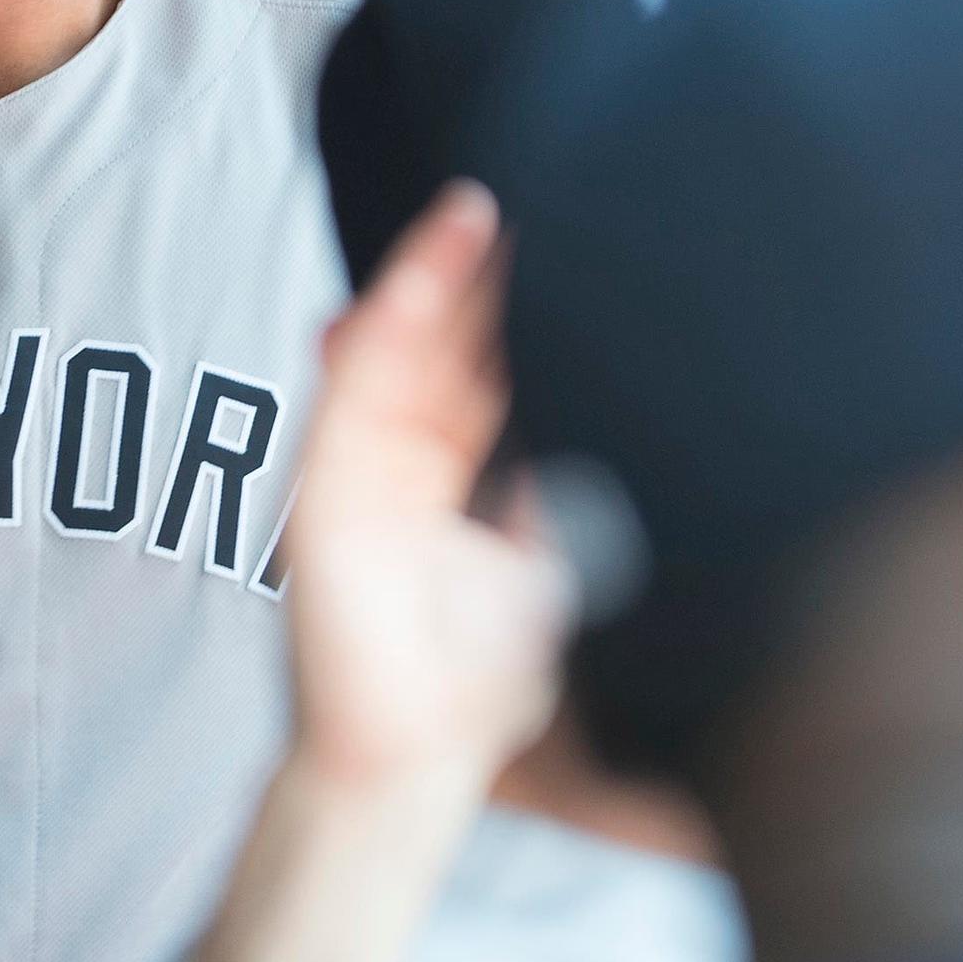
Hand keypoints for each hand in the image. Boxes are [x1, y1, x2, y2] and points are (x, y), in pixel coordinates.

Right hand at [283, 183, 571, 802]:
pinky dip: (372, 337)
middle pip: (431, 347)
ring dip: (420, 279)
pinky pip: (345, 399)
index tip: (550, 240)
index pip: (479, 369)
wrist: (421, 758)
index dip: (505, 306)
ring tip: (467, 214)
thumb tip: (641, 422)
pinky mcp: (321, 496)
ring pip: (384, 354)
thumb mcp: (547, 558)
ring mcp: (355, 476)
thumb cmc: (483, 678)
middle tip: (506, 203)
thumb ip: (562, 492)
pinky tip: (409, 286)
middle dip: (464, 275)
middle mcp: (399, 466)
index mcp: (452, 480)